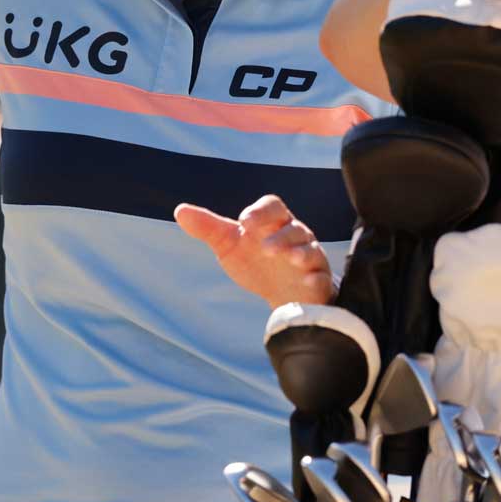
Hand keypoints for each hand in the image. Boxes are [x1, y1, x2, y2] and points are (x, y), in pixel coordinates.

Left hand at [176, 195, 334, 307]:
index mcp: (272, 224)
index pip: (273, 206)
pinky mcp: (318, 279)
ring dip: (299, 252)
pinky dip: (314, 276)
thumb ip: (208, 228)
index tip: (244, 222)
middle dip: (280, 235)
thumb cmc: (257, 262)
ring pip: (309, 248)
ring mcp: (309, 257)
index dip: (261, 211)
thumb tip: (180, 210)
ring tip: (289, 259)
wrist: (283, 295)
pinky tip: (307, 280)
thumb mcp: (229, 246)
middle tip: (264, 247)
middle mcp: (294, 236)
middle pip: (293, 227)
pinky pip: (320, 275)